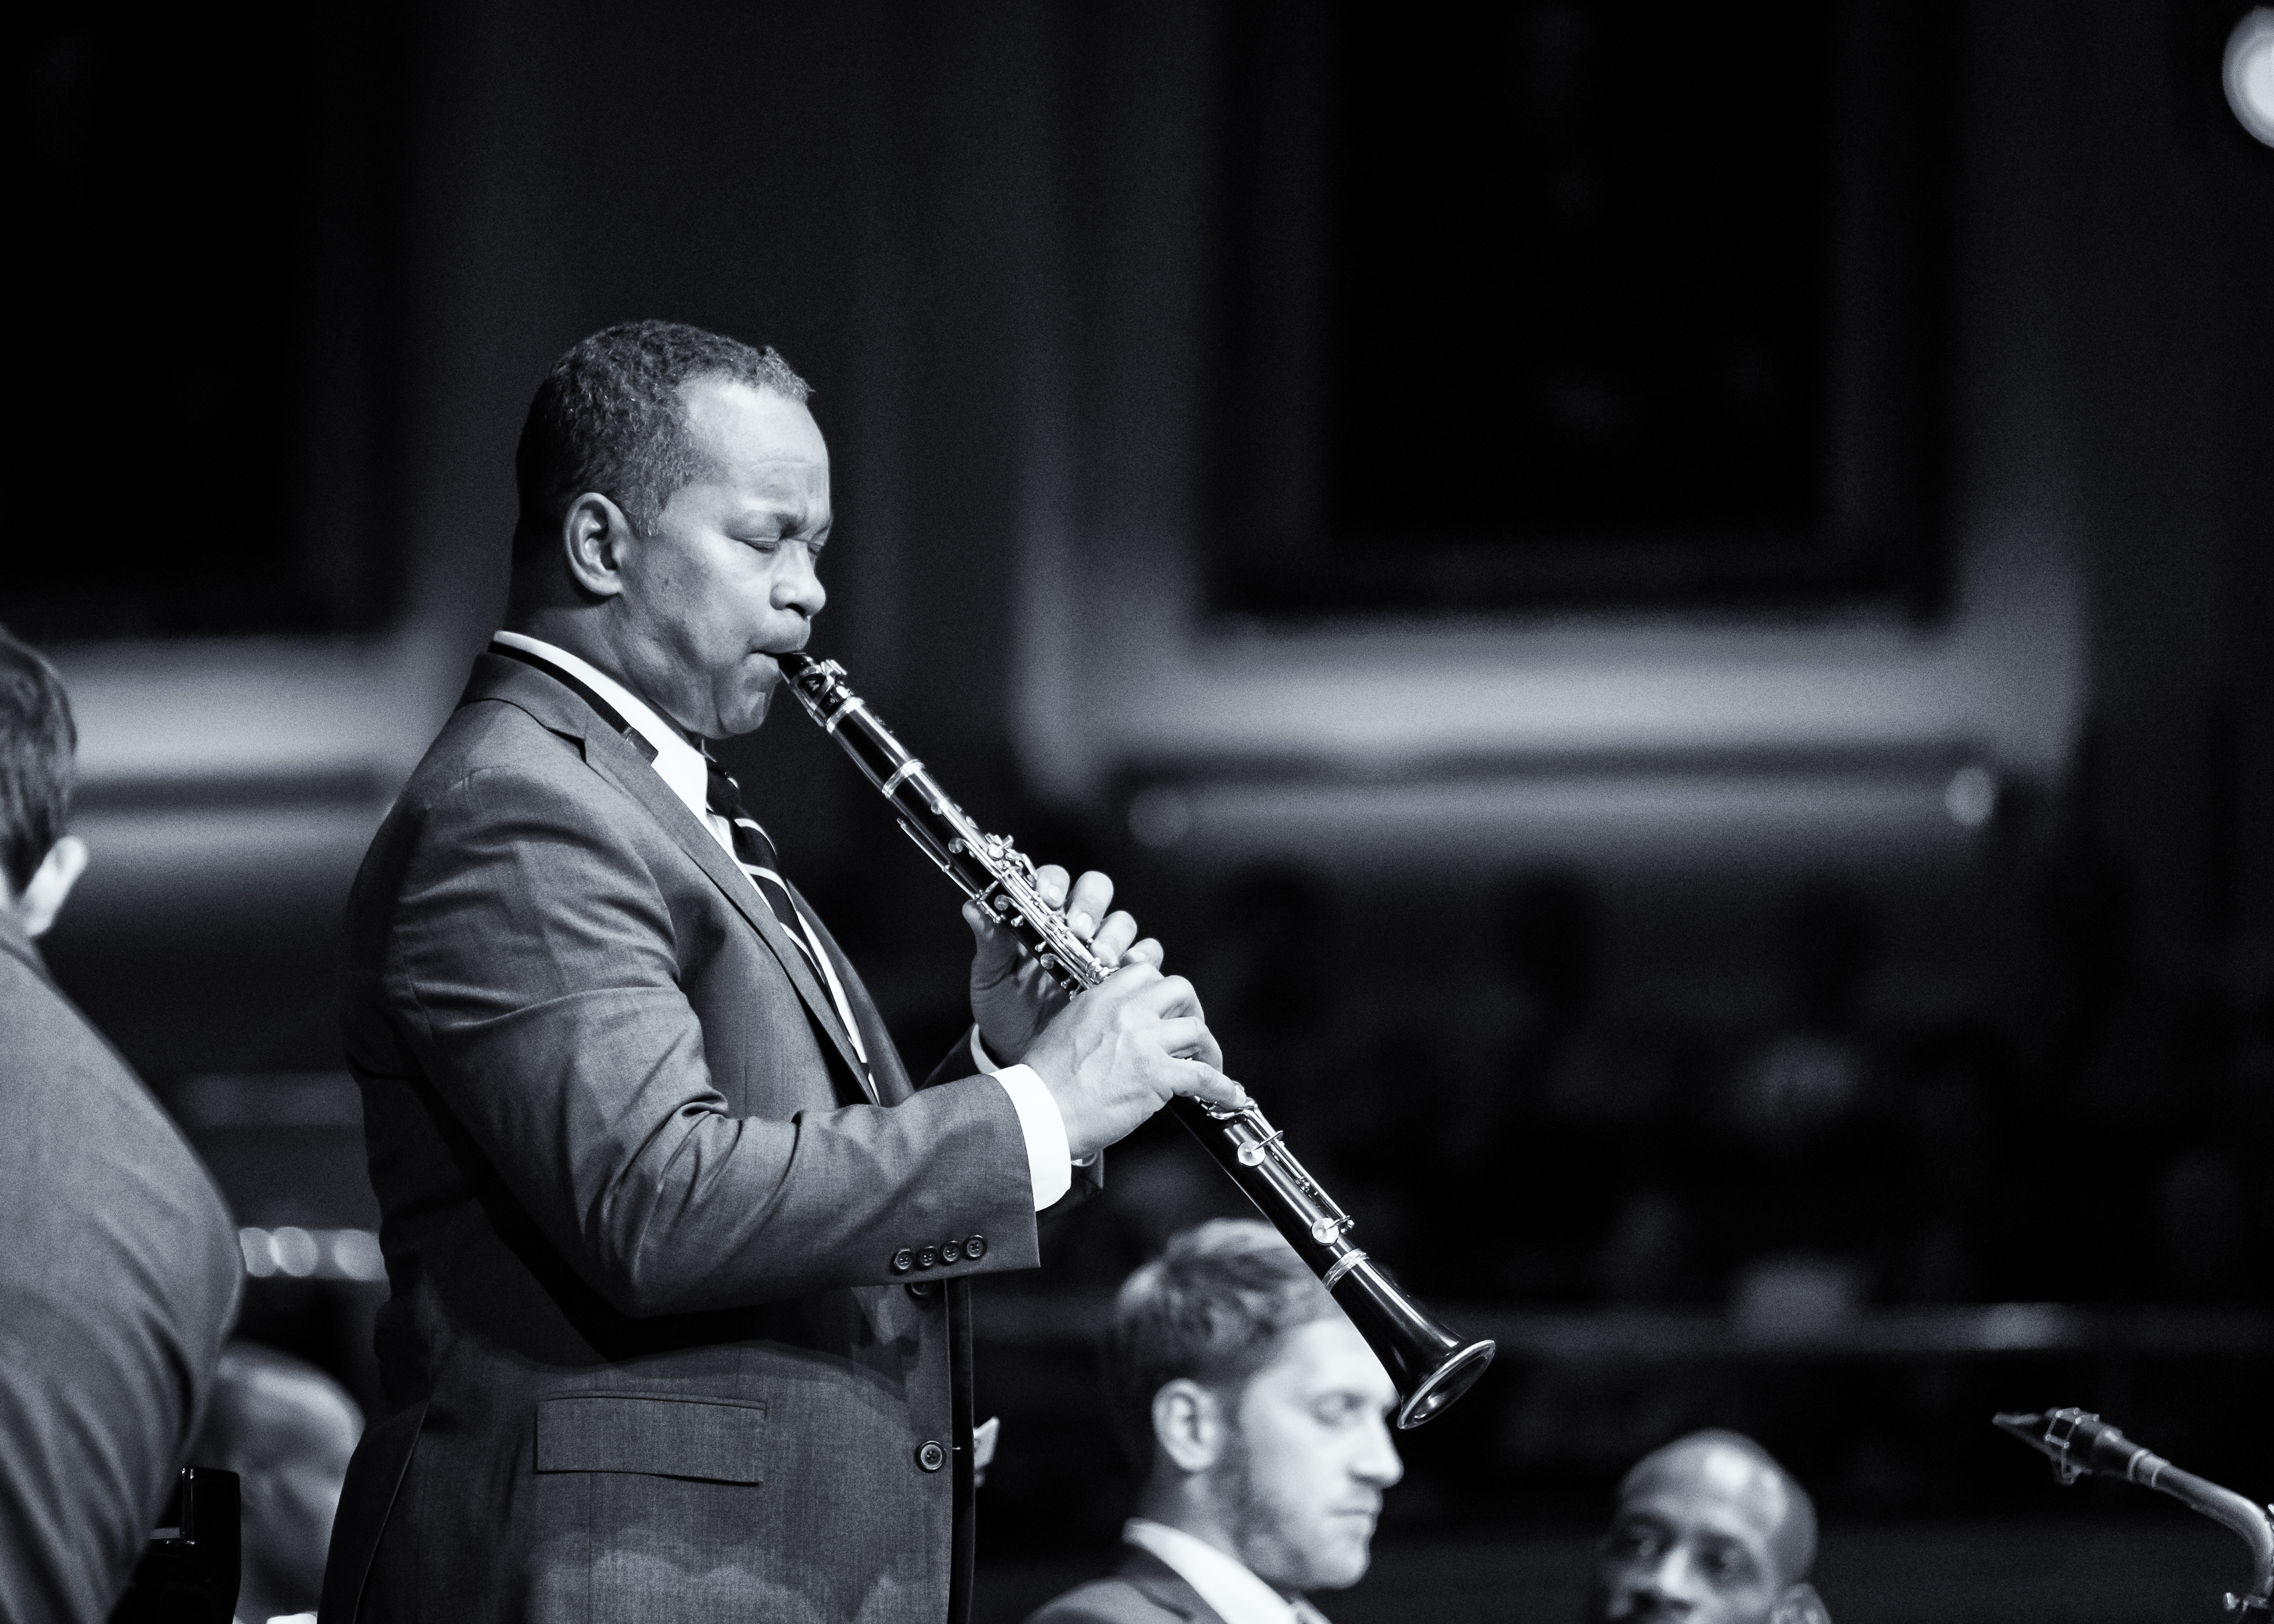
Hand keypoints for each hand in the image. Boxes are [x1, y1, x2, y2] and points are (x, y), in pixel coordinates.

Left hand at [965, 865, 1162, 1062]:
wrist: (1021, 1052)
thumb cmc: (1005, 1008)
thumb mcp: (990, 976)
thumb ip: (989, 943)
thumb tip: (974, 908)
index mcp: (1040, 916)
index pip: (1054, 880)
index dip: (1054, 882)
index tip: (1048, 897)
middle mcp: (1074, 928)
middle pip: (1096, 891)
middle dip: (1090, 905)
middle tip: (1079, 930)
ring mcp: (1101, 950)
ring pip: (1122, 922)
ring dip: (1114, 935)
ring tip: (1100, 958)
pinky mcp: (1122, 978)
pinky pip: (1145, 957)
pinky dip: (1143, 958)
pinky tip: (1127, 969)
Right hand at [1016, 960, 1246, 1159]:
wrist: (1038, 1112)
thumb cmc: (1044, 1082)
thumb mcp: (1066, 1030)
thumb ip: (1096, 1021)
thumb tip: (1117, 1033)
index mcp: (1100, 998)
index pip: (1145, 973)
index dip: (1162, 991)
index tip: (1165, 1009)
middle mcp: (1126, 1012)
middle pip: (1179, 990)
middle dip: (1191, 1011)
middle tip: (1189, 1034)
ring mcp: (1144, 1042)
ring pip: (1196, 1030)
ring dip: (1208, 1049)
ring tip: (1208, 1066)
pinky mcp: (1157, 1076)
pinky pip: (1203, 1076)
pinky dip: (1222, 1087)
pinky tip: (1230, 1095)